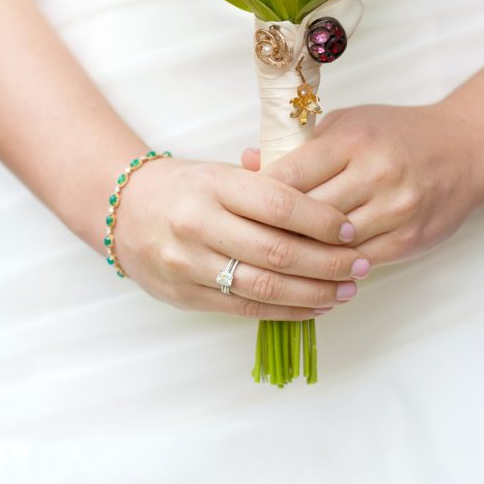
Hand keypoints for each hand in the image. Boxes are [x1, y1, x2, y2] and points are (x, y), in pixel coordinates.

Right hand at [115, 155, 370, 320]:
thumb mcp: (222, 173)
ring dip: (313, 293)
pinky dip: (287, 310)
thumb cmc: (186, 187)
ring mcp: (188, 264)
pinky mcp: (186, 296)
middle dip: (327, 262)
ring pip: (263, 286)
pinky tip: (315, 306)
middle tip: (360, 264)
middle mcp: (198, 224)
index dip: (320, 220)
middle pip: (276, 251)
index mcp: (213, 185)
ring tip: (347, 290)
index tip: (350, 228)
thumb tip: (329, 202)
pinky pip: (245, 308)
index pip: (278, 204)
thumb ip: (268, 186)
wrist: (122, 210)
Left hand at [241, 102, 483, 266]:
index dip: (258, 196)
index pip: (290, 175)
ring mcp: (394, 210)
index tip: (239, 207)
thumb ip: (299, 146)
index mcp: (352, 141)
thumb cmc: (394, 134)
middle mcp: (374, 174)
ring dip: (300, 254)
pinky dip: (331, 267)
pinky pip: (357, 262)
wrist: (462, 151)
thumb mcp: (346, 124)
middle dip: (272, 229)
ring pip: (329, 245)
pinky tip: (311, 268)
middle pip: (306, 214)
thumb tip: (246, 162)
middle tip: (244, 240)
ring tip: (272, 258)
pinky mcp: (408, 240)